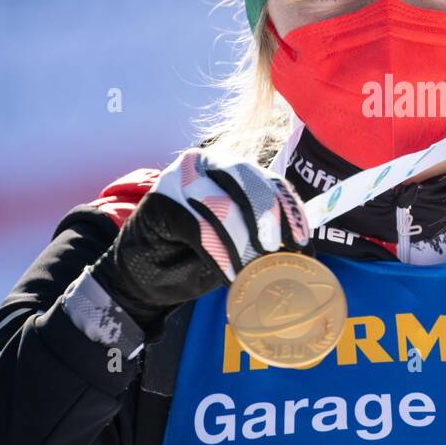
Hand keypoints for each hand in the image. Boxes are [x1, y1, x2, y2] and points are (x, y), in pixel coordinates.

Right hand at [90, 150, 310, 331]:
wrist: (142, 279)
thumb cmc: (193, 260)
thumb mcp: (238, 245)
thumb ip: (263, 235)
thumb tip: (301, 246)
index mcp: (232, 171)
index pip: (270, 181)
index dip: (290, 211)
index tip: (303, 242)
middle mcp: (207, 164)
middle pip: (249, 182)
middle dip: (268, 218)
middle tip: (274, 250)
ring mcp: (180, 180)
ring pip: (225, 203)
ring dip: (241, 242)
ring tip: (247, 270)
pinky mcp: (161, 201)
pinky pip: (199, 225)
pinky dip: (218, 252)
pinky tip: (227, 273)